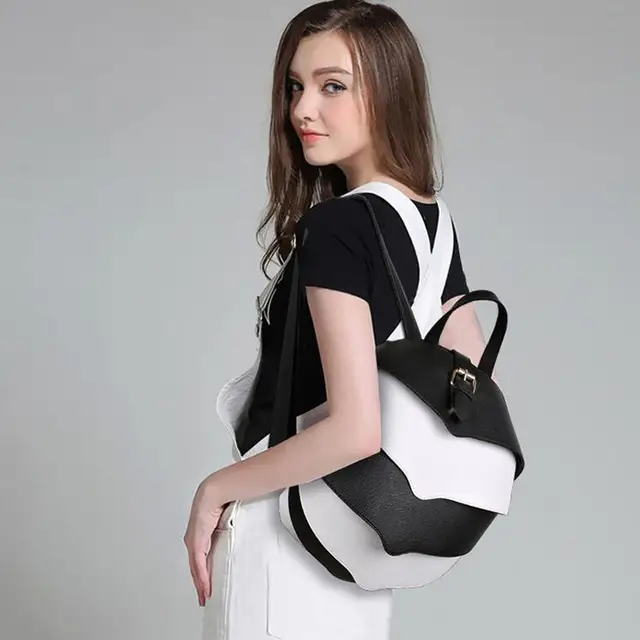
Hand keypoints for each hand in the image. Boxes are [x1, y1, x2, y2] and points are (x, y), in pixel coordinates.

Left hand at [183, 474, 224, 606]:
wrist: (217, 489)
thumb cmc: (224, 498)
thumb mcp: (229, 516)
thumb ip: (232, 525)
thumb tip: (243, 526)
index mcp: (201, 530)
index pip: (201, 556)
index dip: (203, 571)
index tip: (207, 584)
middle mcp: (194, 537)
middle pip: (195, 565)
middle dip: (199, 583)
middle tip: (204, 596)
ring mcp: (193, 540)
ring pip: (195, 568)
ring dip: (200, 583)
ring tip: (205, 596)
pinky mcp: (196, 541)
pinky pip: (198, 563)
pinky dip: (201, 576)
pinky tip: (205, 586)